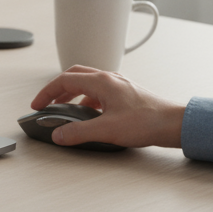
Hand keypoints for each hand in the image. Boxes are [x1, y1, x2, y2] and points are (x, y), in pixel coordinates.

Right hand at [31, 65, 186, 148]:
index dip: (47, 93)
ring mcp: (119, 85)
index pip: (64, 80)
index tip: (38, 105)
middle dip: (57, 89)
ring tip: (65, 110)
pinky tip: (90, 116)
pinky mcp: (126, 94)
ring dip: (72, 94)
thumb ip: (79, 132)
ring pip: (88, 83)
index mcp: (101, 82)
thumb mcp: (107, 130)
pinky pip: (99, 92)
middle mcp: (109, 79)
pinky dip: (87, 100)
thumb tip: (59, 135)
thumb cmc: (147, 121)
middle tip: (47, 103)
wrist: (174, 123)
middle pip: (75, 76)